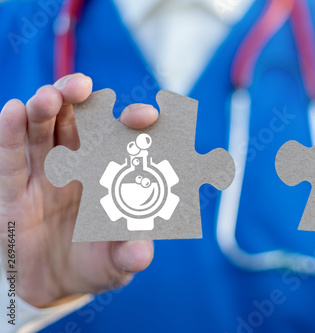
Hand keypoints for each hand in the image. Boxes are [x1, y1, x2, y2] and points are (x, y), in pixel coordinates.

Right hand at [0, 74, 157, 306]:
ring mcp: (45, 177)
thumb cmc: (99, 264)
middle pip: (78, 122)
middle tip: (83, 86)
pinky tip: (12, 110)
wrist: (58, 286)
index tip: (146, 117)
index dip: (131, 122)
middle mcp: (78, 167)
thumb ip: (130, 255)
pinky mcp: (15, 195)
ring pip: (42, 133)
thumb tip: (142, 253)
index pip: (121, 138)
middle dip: (80, 101)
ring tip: (49, 97)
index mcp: (110, 175)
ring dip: (44, 110)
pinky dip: (10, 136)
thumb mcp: (118, 263)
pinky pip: (11, 162)